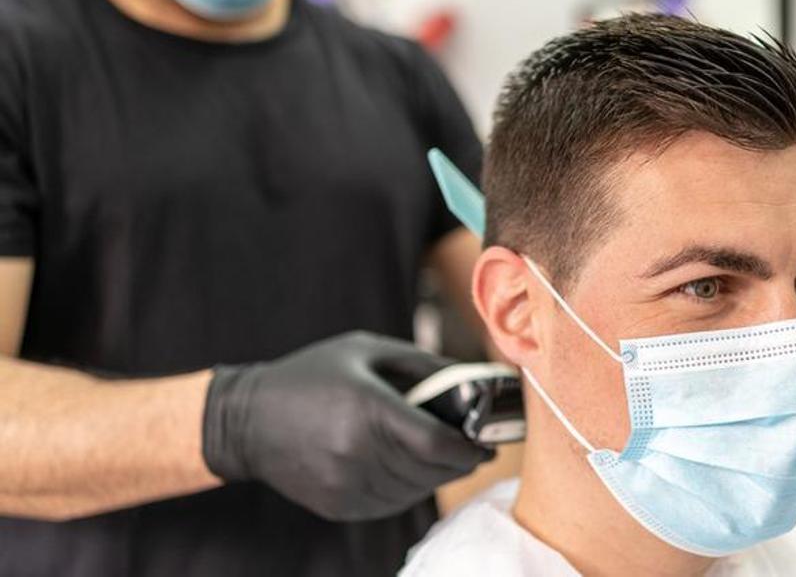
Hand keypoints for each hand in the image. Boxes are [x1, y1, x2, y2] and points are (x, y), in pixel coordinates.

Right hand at [202, 331, 492, 520]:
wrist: (247, 420)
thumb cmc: (310, 375)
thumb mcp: (365, 351)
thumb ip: (421, 364)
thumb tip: (469, 377)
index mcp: (367, 409)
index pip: (435, 442)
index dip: (470, 447)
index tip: (487, 442)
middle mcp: (356, 452)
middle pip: (431, 470)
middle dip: (461, 462)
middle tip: (475, 449)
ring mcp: (346, 484)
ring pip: (415, 491)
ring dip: (437, 477)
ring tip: (445, 458)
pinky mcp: (338, 505)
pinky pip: (391, 504)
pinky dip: (410, 490)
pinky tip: (412, 471)